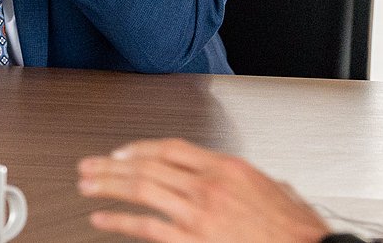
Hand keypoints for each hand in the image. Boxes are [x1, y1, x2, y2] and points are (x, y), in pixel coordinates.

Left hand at [77, 139, 331, 242]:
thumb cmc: (295, 229)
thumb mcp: (275, 189)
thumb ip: (248, 180)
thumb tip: (238, 179)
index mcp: (228, 167)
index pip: (171, 148)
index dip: (140, 148)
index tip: (121, 153)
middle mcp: (209, 185)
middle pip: (148, 165)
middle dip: (113, 165)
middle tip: (89, 167)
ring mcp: (198, 213)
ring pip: (142, 190)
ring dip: (108, 187)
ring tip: (87, 187)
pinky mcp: (193, 241)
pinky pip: (146, 227)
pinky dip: (119, 221)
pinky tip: (102, 220)